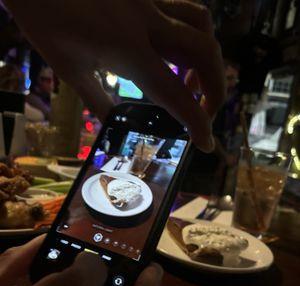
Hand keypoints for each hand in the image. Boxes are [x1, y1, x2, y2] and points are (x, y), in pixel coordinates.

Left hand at [5, 0, 224, 151]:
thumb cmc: (43, 19)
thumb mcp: (70, 69)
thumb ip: (99, 100)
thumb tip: (115, 125)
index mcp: (127, 49)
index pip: (175, 94)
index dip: (197, 123)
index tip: (206, 144)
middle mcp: (148, 22)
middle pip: (206, 54)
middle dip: (216, 90)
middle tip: (204, 112)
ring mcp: (151, 1)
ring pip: (202, 25)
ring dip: (209, 60)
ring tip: (192, 83)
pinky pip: (184, 10)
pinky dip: (193, 36)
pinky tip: (176, 52)